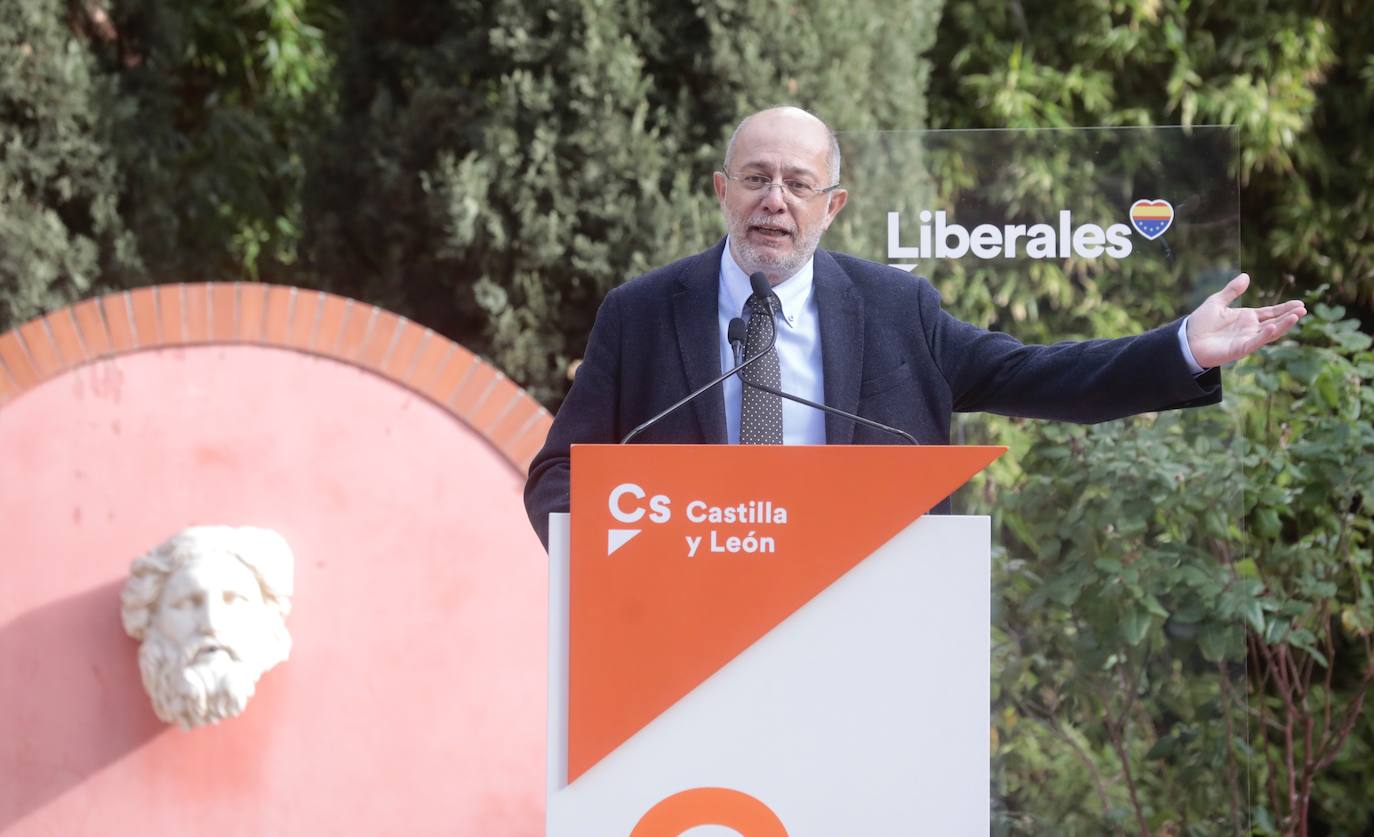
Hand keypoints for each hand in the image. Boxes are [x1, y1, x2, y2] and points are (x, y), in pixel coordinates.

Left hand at [1186, 274, 1306, 367]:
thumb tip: (1246, 276)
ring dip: (1283, 325)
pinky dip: (1263, 335)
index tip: (1300, 303)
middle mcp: (1249, 329)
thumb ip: (1232, 291)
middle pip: (1274, 322)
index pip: (1270, 312)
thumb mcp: (1217, 302)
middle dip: (1289, 316)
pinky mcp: (1238, 349)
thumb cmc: (1201, 323)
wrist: (1186, 339)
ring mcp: (1245, 339)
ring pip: (1269, 333)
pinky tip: (1272, 326)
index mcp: (1247, 318)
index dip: (1285, 308)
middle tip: (1303, 309)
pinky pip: (1254, 342)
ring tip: (1296, 316)